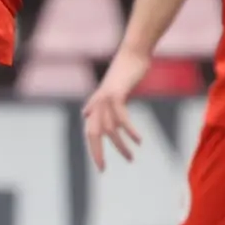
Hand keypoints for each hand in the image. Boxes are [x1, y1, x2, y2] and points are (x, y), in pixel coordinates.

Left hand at [82, 47, 150, 170]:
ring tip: (132, 157)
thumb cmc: (125, 72)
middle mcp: (97, 102)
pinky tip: (139, 140)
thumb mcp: (110, 92)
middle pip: (92, 133)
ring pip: (109, 128)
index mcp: (95, 105)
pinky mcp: (115, 93)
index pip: (90, 132)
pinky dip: (129, 130)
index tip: (101, 166)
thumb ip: (99, 105)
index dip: (94, 150)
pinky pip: (120, 117)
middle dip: (97, 152)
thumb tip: (85, 114)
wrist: (133, 53)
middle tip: (102, 170)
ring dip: (120, 145)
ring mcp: (105, 97)